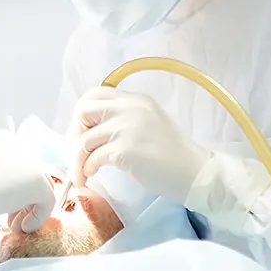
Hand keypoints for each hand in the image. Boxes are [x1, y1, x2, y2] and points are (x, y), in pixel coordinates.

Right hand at [0, 129, 52, 229]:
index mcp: (4, 141)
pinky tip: (21, 228)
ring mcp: (30, 162)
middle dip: (24, 201)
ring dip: (30, 211)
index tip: (4, 206)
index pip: (20, 167)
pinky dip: (37, 218)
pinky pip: (47, 202)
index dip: (14, 190)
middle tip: (11, 219)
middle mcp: (21, 147)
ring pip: (42, 189)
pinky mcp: (36, 181)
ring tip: (15, 226)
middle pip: (33, 177)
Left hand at [71, 87, 210, 201]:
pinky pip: (93, 158)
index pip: (94, 94)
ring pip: (84, 140)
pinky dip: (87, 169)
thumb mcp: (150, 122)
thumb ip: (126, 118)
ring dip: (78, 160)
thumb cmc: (173, 154)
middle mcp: (130, 108)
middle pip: (83, 111)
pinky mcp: (125, 150)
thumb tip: (92, 129)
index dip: (82, 114)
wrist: (195, 173)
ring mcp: (127, 128)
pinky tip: (91, 175)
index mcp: (136, 99)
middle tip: (79, 151)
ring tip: (82, 174)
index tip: (83, 133)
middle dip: (74, 133)